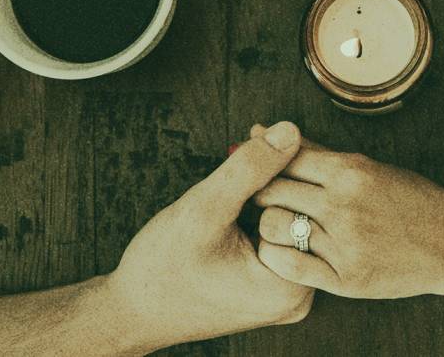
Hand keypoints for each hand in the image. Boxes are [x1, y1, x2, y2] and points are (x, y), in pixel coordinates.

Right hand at [102, 121, 313, 350]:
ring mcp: (286, 294)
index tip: (259, 132)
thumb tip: (290, 131)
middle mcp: (298, 295)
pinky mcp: (273, 288)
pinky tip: (244, 186)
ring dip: (271, 187)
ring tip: (247, 156)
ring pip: (291, 222)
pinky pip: (280, 236)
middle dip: (279, 171)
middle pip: (304, 213)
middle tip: (254, 134)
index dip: (285, 162)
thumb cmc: (162, 269)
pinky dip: (263, 208)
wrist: (134, 312)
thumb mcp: (204, 209)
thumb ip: (249, 169)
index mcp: (291, 286)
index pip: (309, 206)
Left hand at [248, 128, 443, 299]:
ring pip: (274, 227)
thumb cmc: (410, 200)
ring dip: (267, 225)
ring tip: (275, 225)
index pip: (284, 158)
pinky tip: (283, 251)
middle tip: (260, 199)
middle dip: (259, 193)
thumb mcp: (368, 167)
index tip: (258, 170)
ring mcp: (344, 243)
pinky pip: (289, 266)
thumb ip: (316, 152)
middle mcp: (344, 205)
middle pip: (272, 191)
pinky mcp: (345, 278)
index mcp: (350, 171)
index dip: (262, 162)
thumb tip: (264, 130)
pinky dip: (276, 257)